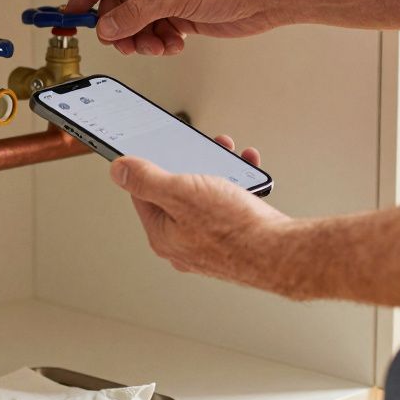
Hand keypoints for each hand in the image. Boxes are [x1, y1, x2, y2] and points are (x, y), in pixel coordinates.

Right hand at [65, 0, 285, 55]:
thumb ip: (136, 13)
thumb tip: (107, 26)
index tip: (71, 15)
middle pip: (118, 6)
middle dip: (121, 28)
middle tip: (126, 44)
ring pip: (136, 23)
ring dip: (142, 39)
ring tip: (158, 46)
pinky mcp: (181, 16)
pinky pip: (155, 32)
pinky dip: (160, 43)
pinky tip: (175, 44)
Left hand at [110, 135, 291, 292]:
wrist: (281, 253)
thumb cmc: (234, 229)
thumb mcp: (180, 192)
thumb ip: (146, 179)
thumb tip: (118, 170)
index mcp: (163, 235)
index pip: (142, 194)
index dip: (150, 165)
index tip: (157, 148)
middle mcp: (184, 244)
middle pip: (178, 193)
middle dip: (192, 163)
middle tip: (202, 147)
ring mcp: (211, 244)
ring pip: (207, 196)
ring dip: (218, 170)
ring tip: (229, 154)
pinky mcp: (235, 241)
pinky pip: (231, 206)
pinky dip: (239, 186)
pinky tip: (248, 173)